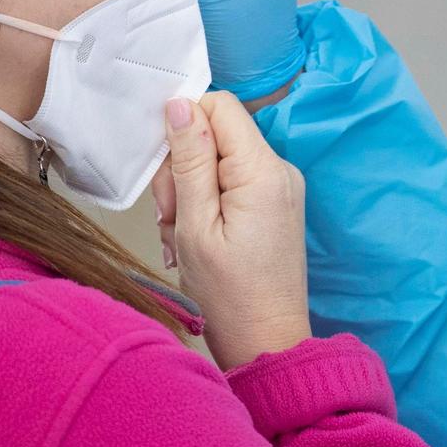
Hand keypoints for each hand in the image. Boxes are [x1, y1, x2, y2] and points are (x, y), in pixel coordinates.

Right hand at [158, 91, 311, 369]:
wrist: (266, 343)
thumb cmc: (229, 295)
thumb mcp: (195, 225)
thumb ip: (188, 161)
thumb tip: (180, 104)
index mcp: (263, 171)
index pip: (219, 106)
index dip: (184, 126)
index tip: (167, 173)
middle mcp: (280, 170)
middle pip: (216, 134)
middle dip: (182, 169)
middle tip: (172, 217)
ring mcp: (280, 188)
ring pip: (218, 160)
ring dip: (189, 193)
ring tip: (183, 237)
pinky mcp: (274, 204)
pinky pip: (231, 183)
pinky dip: (206, 206)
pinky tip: (196, 240)